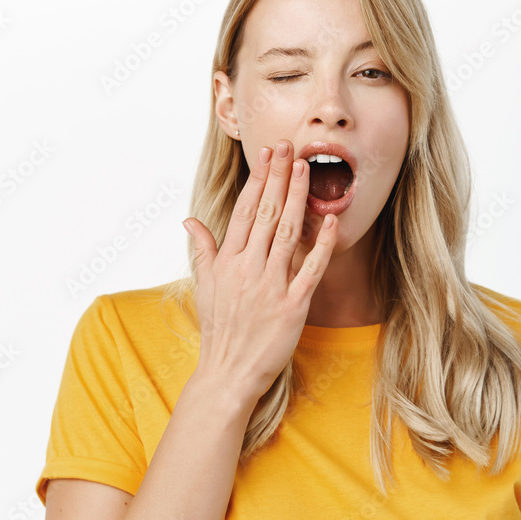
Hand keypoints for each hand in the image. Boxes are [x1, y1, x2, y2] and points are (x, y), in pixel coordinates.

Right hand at [182, 139, 338, 404]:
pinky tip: (331, 221)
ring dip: (298, 198)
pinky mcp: (292, 307)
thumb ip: (202, 249)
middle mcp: (248, 268)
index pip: (245, 210)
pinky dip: (321, 244)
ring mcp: (271, 286)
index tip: (267, 154)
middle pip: (268, 213)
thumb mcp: (204, 286)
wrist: (228, 373)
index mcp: (228, 261)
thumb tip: (189, 220)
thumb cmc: (218, 329)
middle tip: (290, 147)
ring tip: (307, 169)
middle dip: (279, 177)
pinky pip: (310, 270)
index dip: (258, 180)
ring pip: (288, 233)